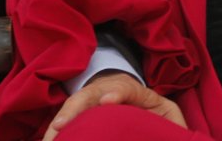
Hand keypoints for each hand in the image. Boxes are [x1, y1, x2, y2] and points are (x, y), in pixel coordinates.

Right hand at [42, 71, 185, 140]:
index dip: (117, 93)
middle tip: (61, 125)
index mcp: (138, 92)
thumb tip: (172, 134)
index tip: (107, 101)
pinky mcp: (84, 108)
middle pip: (92, 92)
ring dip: (61, 118)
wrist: (143, 106)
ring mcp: (95, 96)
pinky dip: (57, 126)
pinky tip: (49, 137)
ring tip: (51, 136)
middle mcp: (112, 88)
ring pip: (76, 102)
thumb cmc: (159, 118)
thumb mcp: (170, 118)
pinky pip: (68, 115)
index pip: (127, 87)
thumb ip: (171, 125)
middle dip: (76, 107)